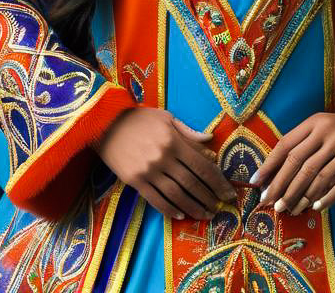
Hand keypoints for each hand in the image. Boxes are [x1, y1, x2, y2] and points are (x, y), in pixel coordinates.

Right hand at [90, 107, 236, 220]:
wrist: (105, 123)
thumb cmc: (139, 118)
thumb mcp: (167, 118)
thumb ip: (189, 132)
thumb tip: (211, 140)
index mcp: (174, 141)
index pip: (202, 166)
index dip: (218, 182)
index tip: (229, 193)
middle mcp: (164, 158)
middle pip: (192, 183)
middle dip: (209, 198)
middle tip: (219, 208)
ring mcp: (148, 171)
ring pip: (176, 195)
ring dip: (193, 207)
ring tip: (204, 215)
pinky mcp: (134, 181)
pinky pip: (155, 200)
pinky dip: (169, 209)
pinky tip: (180, 215)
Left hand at [247, 112, 334, 214]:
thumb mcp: (328, 126)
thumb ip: (306, 142)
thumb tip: (280, 171)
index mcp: (317, 122)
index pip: (286, 144)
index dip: (270, 165)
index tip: (256, 182)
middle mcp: (330, 133)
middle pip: (298, 163)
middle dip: (281, 186)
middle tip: (269, 203)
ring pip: (316, 177)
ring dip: (300, 196)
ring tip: (288, 210)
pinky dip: (326, 198)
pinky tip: (315, 208)